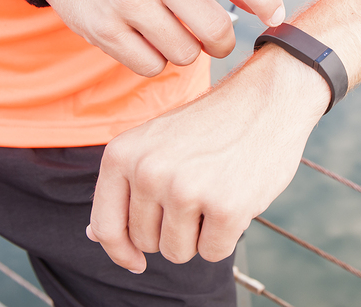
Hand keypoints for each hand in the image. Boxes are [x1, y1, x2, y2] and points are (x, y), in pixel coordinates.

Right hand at [40, 0, 284, 76]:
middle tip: (208, 34)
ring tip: (166, 28)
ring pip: (184, 54)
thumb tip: (271, 8)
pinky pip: (152, 67)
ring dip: (183, 50)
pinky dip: (154, 60)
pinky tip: (144, 37)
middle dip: (218, 40)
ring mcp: (125, 0)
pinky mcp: (103, 30)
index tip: (276, 15)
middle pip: (213, 29)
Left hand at [86, 46, 329, 271]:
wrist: (267, 98)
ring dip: (198, 235)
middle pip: (146, 241)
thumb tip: (94, 236)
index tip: (136, 262)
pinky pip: (213, 252)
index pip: (106, 226)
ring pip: (178, 252)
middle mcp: (148, 171)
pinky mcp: (225, 207)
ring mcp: (186, 189)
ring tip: (215, 193)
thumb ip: (125, 187)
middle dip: (172, 230)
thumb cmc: (210, 125)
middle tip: (198, 192)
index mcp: (122, 154)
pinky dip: (226, 236)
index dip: (120, 252)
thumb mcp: (155, 143)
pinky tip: (236, 200)